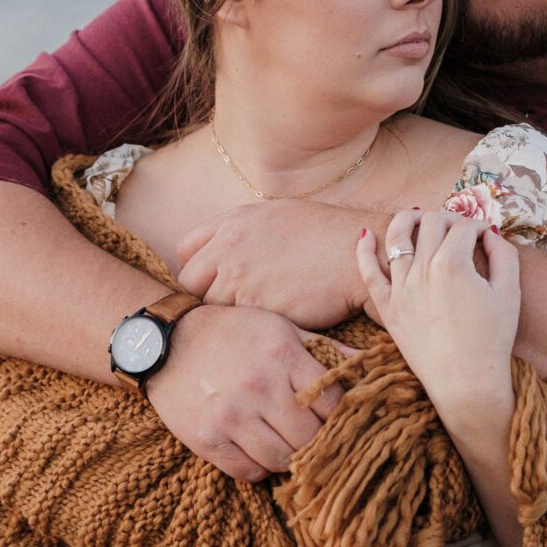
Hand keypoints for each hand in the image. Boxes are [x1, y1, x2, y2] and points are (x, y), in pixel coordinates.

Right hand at [144, 302, 356, 482]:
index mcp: (283, 356)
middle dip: (320, 443)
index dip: (344, 418)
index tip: (344, 423)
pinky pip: (248, 471)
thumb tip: (371, 362)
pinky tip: (259, 451)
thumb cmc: (231, 332)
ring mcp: (230, 416)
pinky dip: (259, 467)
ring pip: (282, 460)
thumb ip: (324, 349)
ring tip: (290, 446)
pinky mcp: (206, 439)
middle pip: (311, 438)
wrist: (163, 341)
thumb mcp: (280, 328)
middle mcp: (259, 387)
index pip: (334, 403)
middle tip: (320, 442)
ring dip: (292, 459)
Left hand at [174, 201, 371, 329]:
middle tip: (230, 308)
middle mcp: (229, 245)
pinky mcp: (255, 306)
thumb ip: (247, 232)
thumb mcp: (280, 217)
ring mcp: (239, 276)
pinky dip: (247, 330)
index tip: (214, 282)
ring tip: (253, 319)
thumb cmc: (330, 238)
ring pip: (211, 308)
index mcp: (235, 221)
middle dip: (204, 296)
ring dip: (227, 316)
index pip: (187, 249)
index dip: (199, 269)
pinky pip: (236, 324)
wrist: (360, 257)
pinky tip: (266, 326)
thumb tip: (231, 250)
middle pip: (189, 282)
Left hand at [355, 210, 520, 423]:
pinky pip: (368, 273)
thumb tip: (489, 233)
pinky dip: (363, 250)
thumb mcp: (510, 293)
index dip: (477, 227)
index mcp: (453, 264)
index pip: (463, 228)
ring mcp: (401, 288)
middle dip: (448, 219)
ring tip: (416, 215)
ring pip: (396, 237)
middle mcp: (422, 270)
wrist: (466, 383)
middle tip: (458, 229)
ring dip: (407, 219)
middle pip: (431, 224)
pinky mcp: (387, 308)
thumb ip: (504, 254)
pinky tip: (365, 234)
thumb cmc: (492, 340)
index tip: (484, 237)